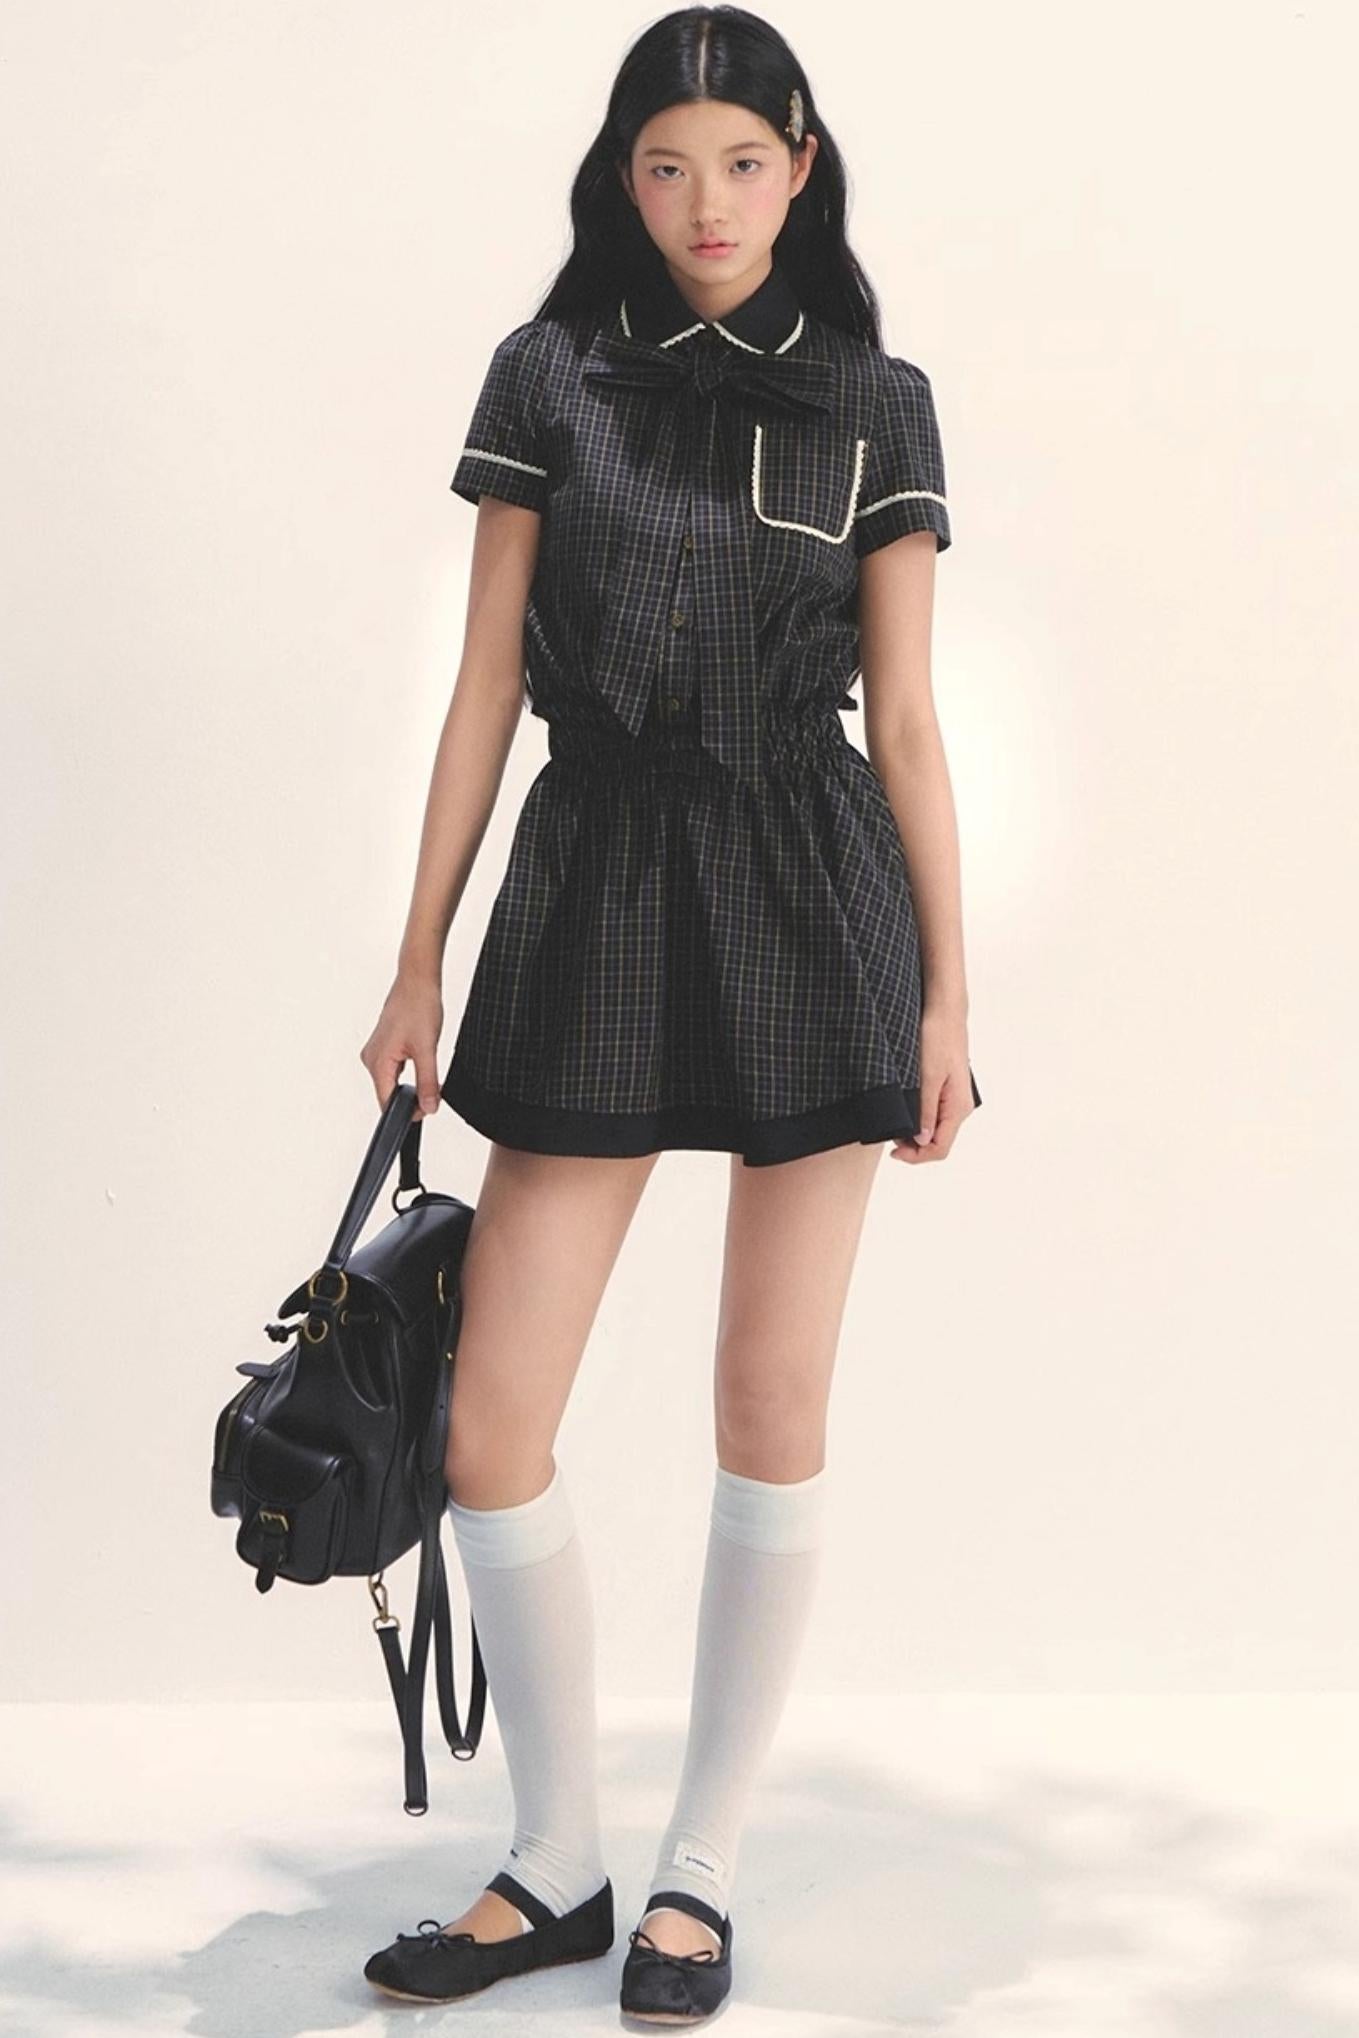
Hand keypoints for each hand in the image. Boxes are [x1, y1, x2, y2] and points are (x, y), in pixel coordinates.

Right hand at [359, 971, 444, 1118]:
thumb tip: (429, 1107)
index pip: (387, 1102)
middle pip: (389, 1093)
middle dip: (412, 1097)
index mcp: (377, 1061)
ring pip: (393, 1081)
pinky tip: (420, 1056)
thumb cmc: (418, 1006)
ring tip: (426, 1063)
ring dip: (411, 1083)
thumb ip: (427, 1082)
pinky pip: (393, 1069)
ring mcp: (376, 1051)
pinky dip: (408, 1072)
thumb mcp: (427, 1049)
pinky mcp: (383, 1046)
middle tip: (434, 1089)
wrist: (417, 980)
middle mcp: (371, 1058)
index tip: (427, 1108)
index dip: (408, 1111)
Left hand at [889, 1007, 976, 1164]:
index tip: (893, 1152)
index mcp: (958, 1107)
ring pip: (936, 1130)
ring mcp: (955, 1100)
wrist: (945, 1012)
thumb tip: (922, 1140)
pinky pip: (935, 1116)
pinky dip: (919, 1120)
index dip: (916, 1156)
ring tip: (895, 1123)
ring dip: (915, 1133)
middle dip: (913, 1146)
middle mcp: (960, 1107)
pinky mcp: (948, 1091)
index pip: (940, 1148)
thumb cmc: (937, 1038)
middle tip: (889, 1136)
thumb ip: (925, 1111)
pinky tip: (904, 1111)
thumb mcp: (926, 1076)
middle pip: (938, 1142)